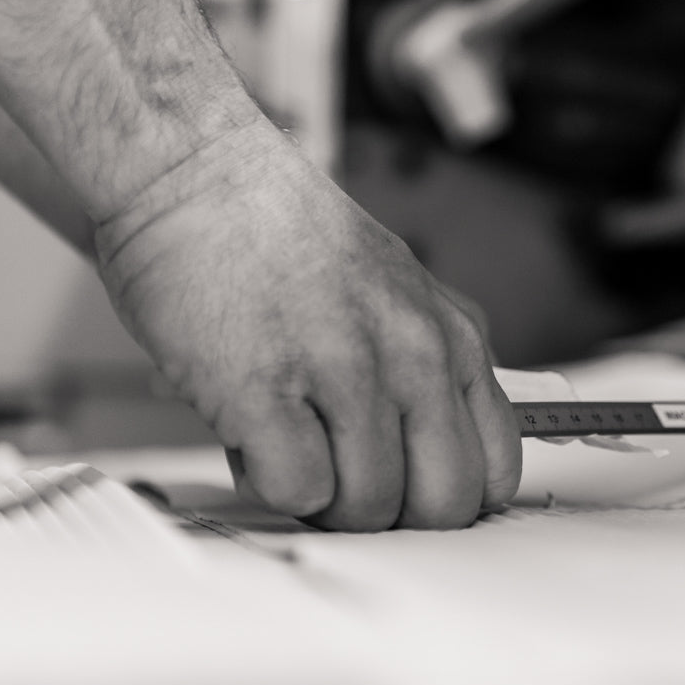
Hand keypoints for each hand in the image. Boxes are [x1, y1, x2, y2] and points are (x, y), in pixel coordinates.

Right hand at [94, 120, 521, 530]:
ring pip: (367, 508)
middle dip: (388, 513)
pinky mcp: (268, 388)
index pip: (494, 471)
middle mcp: (414, 354)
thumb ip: (426, 365)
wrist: (189, 170)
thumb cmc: (275, 234)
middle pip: (441, 505)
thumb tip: (436, 451)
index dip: (442, 497)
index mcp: (452, 336)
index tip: (404, 492)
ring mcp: (345, 370)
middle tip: (338, 479)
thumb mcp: (394, 289)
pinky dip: (269, 481)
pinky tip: (251, 433)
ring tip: (283, 438)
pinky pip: (299, 491)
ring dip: (319, 497)